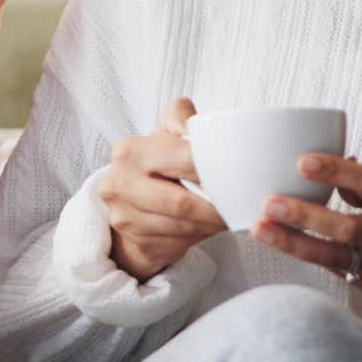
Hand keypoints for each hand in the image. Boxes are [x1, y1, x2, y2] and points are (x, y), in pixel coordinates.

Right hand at [99, 98, 227, 280]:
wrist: (128, 199)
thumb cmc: (156, 163)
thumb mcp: (165, 131)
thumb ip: (182, 117)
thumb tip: (199, 129)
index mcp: (130, 152)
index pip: (184, 160)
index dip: (215, 171)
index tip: (240, 178)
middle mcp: (119, 185)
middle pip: (182, 203)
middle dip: (217, 209)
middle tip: (241, 207)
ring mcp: (124, 217)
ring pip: (183, 227)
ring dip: (212, 226)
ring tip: (229, 217)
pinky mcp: (135, 242)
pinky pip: (178, 244)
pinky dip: (200, 237)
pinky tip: (209, 228)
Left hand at [251, 154, 361, 311]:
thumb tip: (328, 160)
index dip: (335, 171)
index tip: (302, 161)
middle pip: (343, 226)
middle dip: (303, 214)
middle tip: (269, 202)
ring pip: (330, 254)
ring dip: (292, 242)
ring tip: (260, 228)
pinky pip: (330, 267)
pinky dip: (304, 254)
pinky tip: (278, 242)